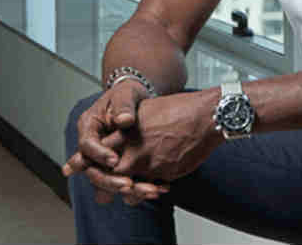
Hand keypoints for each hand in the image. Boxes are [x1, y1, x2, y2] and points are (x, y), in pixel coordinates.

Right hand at [62, 81, 169, 204]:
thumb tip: (123, 121)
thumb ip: (124, 106)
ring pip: (112, 180)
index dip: (99, 155)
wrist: (139, 101)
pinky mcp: (123, 166)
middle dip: (111, 180)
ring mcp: (107, 159)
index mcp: (89, 127)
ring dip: (130, 188)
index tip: (114, 160)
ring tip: (151, 191)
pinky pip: (128, 179)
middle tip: (129, 185)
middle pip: (95, 170)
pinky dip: (142, 186)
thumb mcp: (125, 95)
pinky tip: (161, 188)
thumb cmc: (128, 95)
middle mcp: (94, 147)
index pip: (87, 146)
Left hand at [109, 89, 223, 183]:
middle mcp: (133, 150)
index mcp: (125, 133)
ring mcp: (149, 163)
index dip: (96, 164)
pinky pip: (153, 187)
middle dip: (109, 183)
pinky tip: (159, 185)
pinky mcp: (165, 173)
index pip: (99, 155)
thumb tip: (119, 134)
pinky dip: (153, 188)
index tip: (99, 168)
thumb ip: (129, 127)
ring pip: (129, 187)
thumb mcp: (147, 111)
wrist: (206, 116)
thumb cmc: (180, 109)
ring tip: (136, 188)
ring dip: (132, 191)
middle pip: (109, 175)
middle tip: (116, 183)